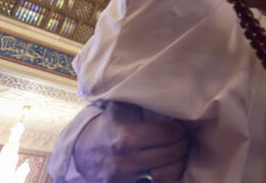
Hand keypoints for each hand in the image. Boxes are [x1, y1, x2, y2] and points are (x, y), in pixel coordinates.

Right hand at [74, 101, 189, 182]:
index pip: (168, 134)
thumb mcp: (120, 108)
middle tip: (185, 138)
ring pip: (167, 175)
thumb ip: (141, 100)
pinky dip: (166, 177)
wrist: (80, 152)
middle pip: (171, 154)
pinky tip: (168, 167)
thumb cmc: (107, 126)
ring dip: (179, 163)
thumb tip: (168, 91)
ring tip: (180, 153)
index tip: (181, 126)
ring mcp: (124, 179)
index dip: (179, 129)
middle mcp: (125, 160)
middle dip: (183, 144)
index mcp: (126, 136)